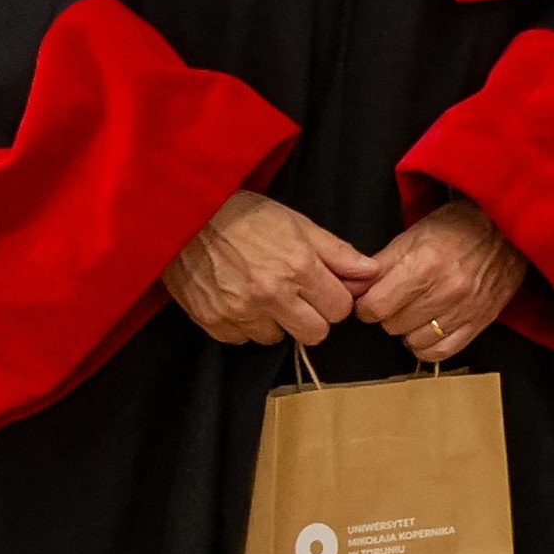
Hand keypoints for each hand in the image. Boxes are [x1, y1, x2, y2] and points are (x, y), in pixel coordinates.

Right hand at [163, 191, 373, 347]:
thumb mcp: (297, 223)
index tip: (321, 289)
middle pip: (315, 334)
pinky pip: (243, 339)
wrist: (182, 215)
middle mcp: (271, 295)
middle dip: (312, 318)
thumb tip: (371, 272)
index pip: (340, 309)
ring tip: (261, 293)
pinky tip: (238, 298)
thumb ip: (337, 253)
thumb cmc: (243, 215)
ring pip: (277, 338)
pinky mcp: (214, 322)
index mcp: (298, 267)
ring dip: (275, 322)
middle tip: (296, 297)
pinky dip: (244, 324)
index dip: (334, 299)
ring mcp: (240, 311)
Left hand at [358, 197, 528, 362]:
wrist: (506, 230)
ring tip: (413, 311)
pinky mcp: (480, 322)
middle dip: (387, 313)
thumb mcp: (413, 234)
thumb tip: (353, 288)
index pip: (376, 307)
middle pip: (392, 325)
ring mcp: (465, 309)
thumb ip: (380, 264)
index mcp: (425, 264)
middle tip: (395, 299)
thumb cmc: (457, 227)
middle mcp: (446, 290)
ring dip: (407, 329)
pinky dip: (427, 345)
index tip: (369, 298)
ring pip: (413, 341)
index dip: (365, 304)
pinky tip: (426, 329)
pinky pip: (442, 352)